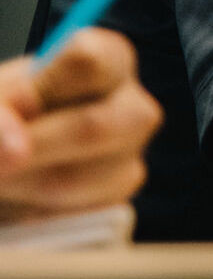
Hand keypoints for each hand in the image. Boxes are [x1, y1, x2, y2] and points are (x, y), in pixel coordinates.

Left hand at [0, 29, 161, 222]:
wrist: (11, 153)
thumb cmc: (10, 113)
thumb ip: (3, 107)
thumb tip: (14, 147)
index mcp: (110, 60)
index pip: (89, 62)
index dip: (35, 91)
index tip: (4, 110)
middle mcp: (133, 106)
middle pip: (93, 128)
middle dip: (31, 149)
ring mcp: (130, 158)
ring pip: (76, 181)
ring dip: (21, 184)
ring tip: (2, 176)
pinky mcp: (114, 204)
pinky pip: (68, 218)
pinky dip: (30, 212)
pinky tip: (18, 196)